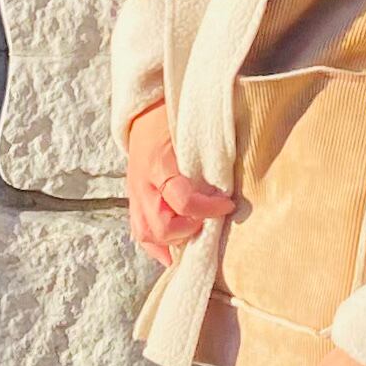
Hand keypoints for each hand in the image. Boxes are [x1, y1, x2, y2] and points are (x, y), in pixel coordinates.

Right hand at [124, 103, 233, 265]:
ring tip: (195, 238)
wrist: (144, 111)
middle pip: (161, 228)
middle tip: (209, 221)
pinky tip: (173, 253)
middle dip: (189, 230)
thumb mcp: (193, 133)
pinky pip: (140, 232)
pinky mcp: (133, 201)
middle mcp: (142, 185)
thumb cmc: (173, 119)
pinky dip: (157, 247)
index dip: (208, 209)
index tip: (228, 204)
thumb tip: (232, 187)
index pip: (183, 201)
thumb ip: (209, 160)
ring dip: (173, 242)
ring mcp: (134, 195)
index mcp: (158, 165)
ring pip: (147, 235)